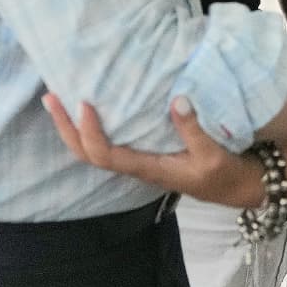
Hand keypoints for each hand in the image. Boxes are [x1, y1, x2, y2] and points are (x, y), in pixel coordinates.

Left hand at [42, 94, 263, 206]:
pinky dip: (93, 126)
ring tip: (60, 99)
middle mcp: (136, 166)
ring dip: (74, 127)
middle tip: (50, 97)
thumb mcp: (213, 154)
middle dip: (66, 128)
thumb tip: (176, 100)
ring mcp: (139, 160)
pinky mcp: (146, 152)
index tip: (84, 103)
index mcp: (147, 168)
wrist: (236, 188)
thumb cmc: (223, 175)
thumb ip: (193, 130)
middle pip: (88, 154)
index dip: (89, 132)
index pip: (105, 155)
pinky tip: (93, 107)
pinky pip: (110, 142)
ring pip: (95, 150)